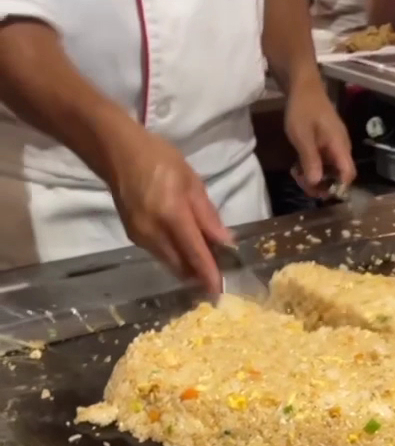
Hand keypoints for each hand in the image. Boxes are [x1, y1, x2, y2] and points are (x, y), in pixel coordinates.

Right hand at [103, 123, 229, 295]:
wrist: (118, 153)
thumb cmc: (159, 160)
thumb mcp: (191, 182)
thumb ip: (208, 215)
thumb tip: (225, 242)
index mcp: (172, 215)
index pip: (195, 254)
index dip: (209, 275)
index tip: (220, 291)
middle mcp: (154, 233)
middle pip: (182, 267)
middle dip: (200, 275)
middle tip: (217, 273)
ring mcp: (141, 238)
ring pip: (170, 264)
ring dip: (187, 267)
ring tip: (203, 262)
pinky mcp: (134, 238)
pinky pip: (159, 255)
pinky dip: (175, 257)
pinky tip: (183, 248)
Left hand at [284, 75, 355, 194]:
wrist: (303, 85)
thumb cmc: (303, 108)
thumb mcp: (302, 136)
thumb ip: (310, 159)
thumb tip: (316, 183)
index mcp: (340, 145)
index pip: (348, 174)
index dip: (337, 187)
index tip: (320, 192)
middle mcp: (341, 147)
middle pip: (339, 175)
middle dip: (322, 185)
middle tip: (302, 184)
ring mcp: (334, 145)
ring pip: (330, 170)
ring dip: (315, 177)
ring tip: (297, 175)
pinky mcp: (327, 143)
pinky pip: (324, 162)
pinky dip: (313, 167)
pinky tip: (298, 166)